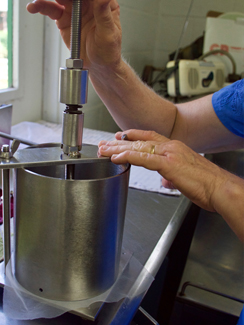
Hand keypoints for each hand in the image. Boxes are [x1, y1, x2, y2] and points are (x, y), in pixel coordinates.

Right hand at [24, 0, 121, 71]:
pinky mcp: (64, 19)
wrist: (99, 66)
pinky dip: (41, 6)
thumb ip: (104, 16)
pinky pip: (51, 9)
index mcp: (102, 1)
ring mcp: (74, 10)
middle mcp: (87, 2)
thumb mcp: (109, 34)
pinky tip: (33, 6)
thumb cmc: (108, 51)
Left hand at [98, 130, 226, 212]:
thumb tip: (166, 179)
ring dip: (118, 149)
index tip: (120, 136)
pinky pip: (143, 158)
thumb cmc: (208, 184)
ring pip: (138, 147)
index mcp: (175, 148)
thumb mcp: (185, 176)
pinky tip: (116, 157)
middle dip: (119, 142)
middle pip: (139, 141)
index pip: (149, 136)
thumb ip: (172, 175)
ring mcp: (169, 154)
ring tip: (104, 150)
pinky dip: (128, 156)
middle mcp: (171, 147)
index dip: (132, 135)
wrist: (221, 188)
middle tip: (104, 144)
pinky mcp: (168, 164)